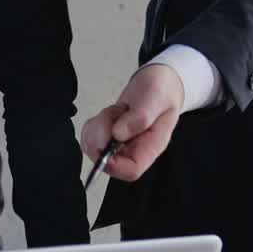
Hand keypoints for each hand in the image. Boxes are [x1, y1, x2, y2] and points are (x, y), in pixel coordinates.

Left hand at [81, 64, 185, 183]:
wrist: (159, 81)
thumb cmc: (162, 90)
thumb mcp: (155, 97)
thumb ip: (140, 116)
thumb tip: (118, 134)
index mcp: (151, 146)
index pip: (130, 170)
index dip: (112, 163)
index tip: (104, 141)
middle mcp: (135, 149)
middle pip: (107, 161)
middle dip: (100, 137)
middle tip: (112, 115)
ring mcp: (121, 143)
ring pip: (95, 148)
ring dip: (97, 128)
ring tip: (115, 112)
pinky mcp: (110, 135)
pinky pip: (90, 137)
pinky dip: (92, 124)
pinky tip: (109, 113)